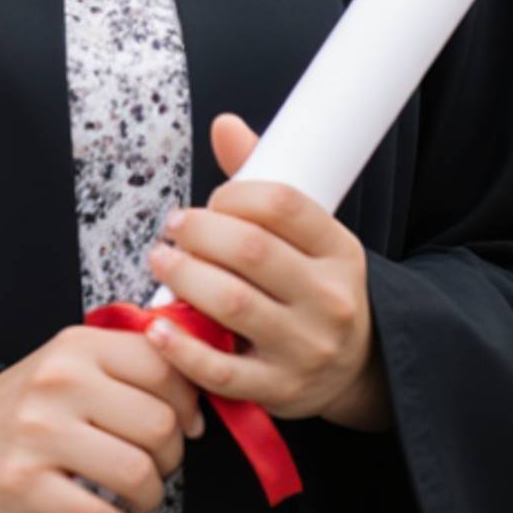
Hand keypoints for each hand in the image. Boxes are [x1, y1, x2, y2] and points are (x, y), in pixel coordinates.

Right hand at [0, 320, 208, 512]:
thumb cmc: (19, 410)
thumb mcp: (67, 364)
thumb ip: (122, 366)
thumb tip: (194, 401)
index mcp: (77, 347)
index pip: (164, 368)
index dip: (189, 404)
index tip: (188, 425)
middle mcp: (59, 382)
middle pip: (159, 424)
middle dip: (172, 458)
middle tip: (157, 466)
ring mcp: (39, 432)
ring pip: (136, 472)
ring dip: (148, 497)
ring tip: (136, 497)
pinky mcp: (23, 483)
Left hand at [140, 113, 390, 429]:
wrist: (356, 367)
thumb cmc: (312, 286)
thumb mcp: (307, 236)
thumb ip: (261, 183)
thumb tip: (223, 124)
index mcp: (340, 250)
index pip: (283, 205)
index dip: (234, 194)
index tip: (211, 201)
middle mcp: (329, 298)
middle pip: (251, 250)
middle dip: (199, 232)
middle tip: (173, 229)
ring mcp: (306, 348)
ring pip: (233, 304)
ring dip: (184, 277)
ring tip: (162, 261)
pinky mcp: (279, 389)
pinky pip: (222, 371)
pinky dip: (182, 349)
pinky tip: (157, 327)